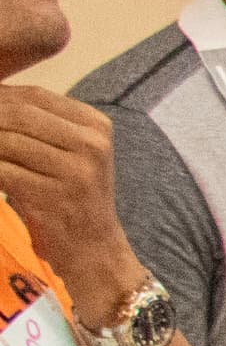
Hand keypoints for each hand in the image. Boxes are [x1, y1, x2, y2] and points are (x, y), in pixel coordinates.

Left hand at [0, 85, 142, 310]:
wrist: (93, 250)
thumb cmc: (71, 200)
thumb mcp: (69, 156)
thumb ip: (37, 127)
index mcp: (96, 126)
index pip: (35, 96)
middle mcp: (90, 144)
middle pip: (19, 114)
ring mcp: (74, 171)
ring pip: (5, 141)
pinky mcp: (53, 196)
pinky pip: (2, 171)